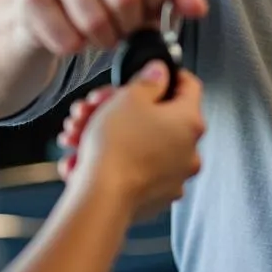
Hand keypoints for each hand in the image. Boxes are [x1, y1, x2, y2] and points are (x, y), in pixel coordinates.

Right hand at [13, 0, 207, 56]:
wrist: (49, 4)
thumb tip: (197, 8)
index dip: (154, 5)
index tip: (144, 6)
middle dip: (128, 25)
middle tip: (120, 25)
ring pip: (96, 22)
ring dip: (102, 40)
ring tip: (99, 31)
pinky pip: (67, 39)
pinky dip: (75, 47)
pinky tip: (71, 32)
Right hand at [60, 63, 204, 220]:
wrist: (101, 198)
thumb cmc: (118, 146)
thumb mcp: (130, 97)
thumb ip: (149, 79)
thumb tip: (159, 73)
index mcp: (190, 122)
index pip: (189, 85)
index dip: (169, 74)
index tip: (152, 74)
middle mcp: (189, 152)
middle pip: (158, 117)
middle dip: (123, 108)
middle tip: (98, 105)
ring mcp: (174, 177)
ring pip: (141, 143)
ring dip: (111, 133)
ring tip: (80, 130)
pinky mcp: (155, 197)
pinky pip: (134, 169)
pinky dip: (113, 161)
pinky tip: (84, 157)